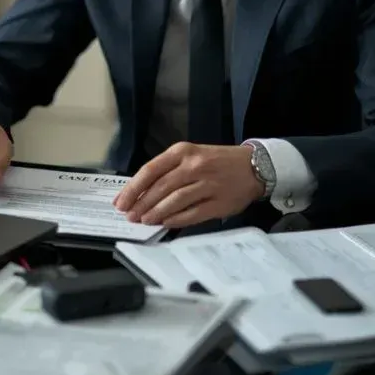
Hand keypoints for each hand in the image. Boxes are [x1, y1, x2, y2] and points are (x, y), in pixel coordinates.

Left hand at [113, 142, 264, 227]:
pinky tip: (165, 223)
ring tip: (144, 220)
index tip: (121, 201)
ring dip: (155, 213)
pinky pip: (192, 213)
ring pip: (174, 201)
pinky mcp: (219, 202)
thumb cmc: (217, 161)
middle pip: (160, 187)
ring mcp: (207, 184)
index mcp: (183, 151)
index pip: (150, 170)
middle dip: (141, 204)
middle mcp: (194, 165)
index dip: (133, 188)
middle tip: (129, 215)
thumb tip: (141, 192)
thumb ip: (168, 170)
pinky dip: (175, 220)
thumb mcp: (191, 155)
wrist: (253, 166)